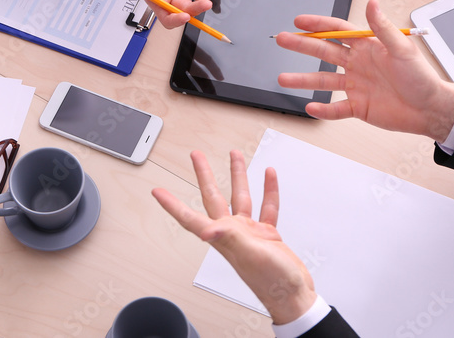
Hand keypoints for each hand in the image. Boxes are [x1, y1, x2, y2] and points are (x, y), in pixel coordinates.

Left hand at [153, 150, 316, 324]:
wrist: (294, 296)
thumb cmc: (272, 283)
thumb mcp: (251, 256)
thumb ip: (231, 239)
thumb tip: (206, 230)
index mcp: (224, 237)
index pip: (190, 218)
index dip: (172, 205)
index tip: (158, 192)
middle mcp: (233, 232)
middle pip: (214, 197)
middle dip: (205, 175)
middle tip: (196, 156)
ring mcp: (250, 232)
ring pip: (241, 196)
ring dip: (238, 175)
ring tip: (235, 156)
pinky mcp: (267, 234)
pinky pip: (266, 206)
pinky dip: (268, 190)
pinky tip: (268, 176)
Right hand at [275, 0, 453, 141]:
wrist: (431, 109)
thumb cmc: (422, 78)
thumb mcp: (402, 49)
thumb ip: (382, 27)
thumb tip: (372, 2)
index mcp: (367, 47)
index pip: (337, 31)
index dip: (318, 25)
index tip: (299, 21)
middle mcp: (358, 64)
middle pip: (324, 52)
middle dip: (302, 45)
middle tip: (283, 40)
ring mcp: (356, 85)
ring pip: (323, 81)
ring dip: (303, 80)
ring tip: (284, 78)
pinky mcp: (358, 106)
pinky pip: (335, 108)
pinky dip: (323, 110)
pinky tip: (310, 107)